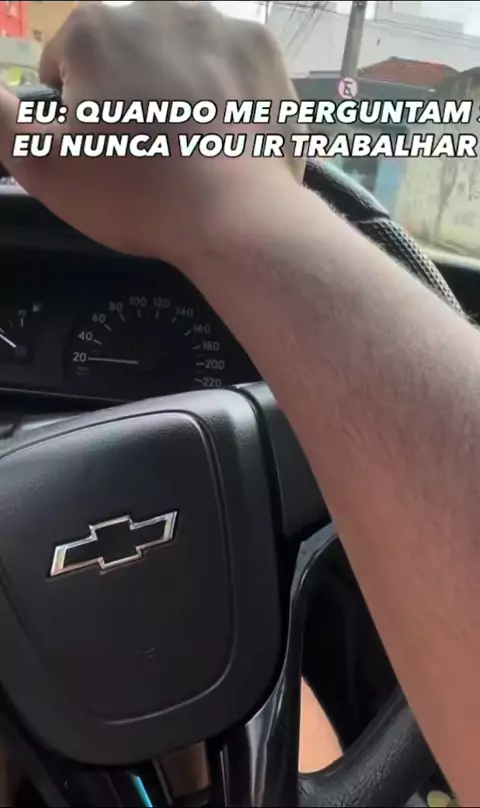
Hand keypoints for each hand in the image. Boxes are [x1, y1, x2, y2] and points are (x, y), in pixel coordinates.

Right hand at [0, 1, 303, 263]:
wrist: (233, 218)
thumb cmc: (133, 194)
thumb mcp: (40, 164)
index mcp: (96, 28)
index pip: (66, 65)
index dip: (75, 115)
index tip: (101, 153)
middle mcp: (156, 6)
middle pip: (124, 56)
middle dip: (126, 95)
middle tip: (146, 155)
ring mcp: (216, 22)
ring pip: (177, 56)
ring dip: (175, 88)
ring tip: (188, 147)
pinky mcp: (260, 48)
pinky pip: (226, 64)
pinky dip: (222, 91)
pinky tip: (223, 132)